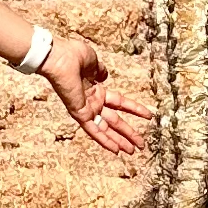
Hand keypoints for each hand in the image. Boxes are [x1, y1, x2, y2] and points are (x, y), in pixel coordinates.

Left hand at [45, 39, 151, 160]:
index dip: (135, 109)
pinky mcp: (80, 114)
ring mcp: (87, 109)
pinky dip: (105, 141)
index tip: (149, 116)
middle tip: (140, 144)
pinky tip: (116, 150)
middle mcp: (93, 102)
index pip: (120, 103)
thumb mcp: (92, 61)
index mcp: (97, 89)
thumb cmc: (72, 55)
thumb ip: (100, 70)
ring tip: (132, 152)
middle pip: (115, 121)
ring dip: (120, 141)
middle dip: (128, 133)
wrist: (58, 58)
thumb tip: (105, 76)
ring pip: (106, 129)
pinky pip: (94, 131)